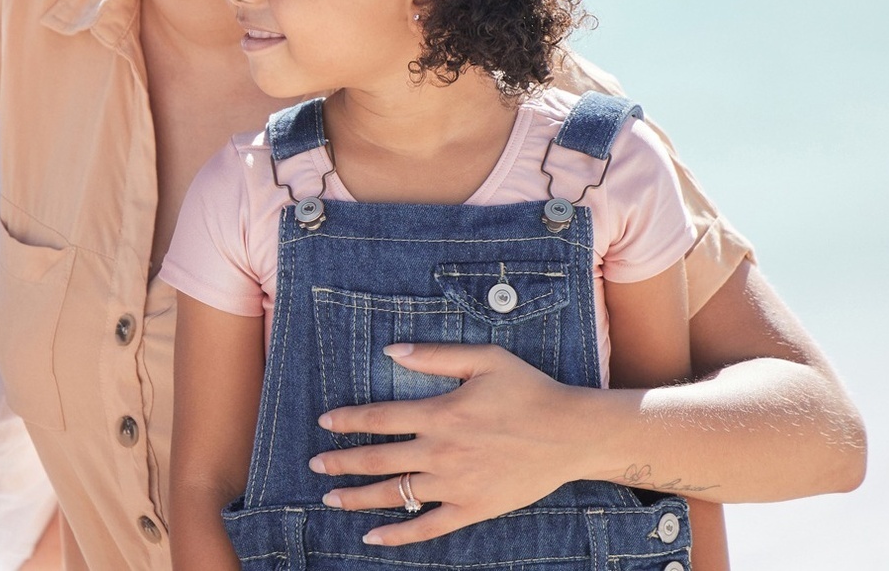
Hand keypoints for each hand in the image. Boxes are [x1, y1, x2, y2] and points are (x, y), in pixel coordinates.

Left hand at [307, 343, 603, 546]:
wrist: (572, 434)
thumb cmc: (529, 391)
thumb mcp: (484, 359)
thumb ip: (434, 355)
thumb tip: (390, 351)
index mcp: (440, 414)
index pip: (379, 418)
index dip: (348, 421)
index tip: (324, 423)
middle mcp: (441, 452)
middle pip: (378, 460)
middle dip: (341, 463)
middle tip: (316, 465)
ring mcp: (455, 485)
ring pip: (395, 494)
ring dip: (358, 498)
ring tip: (330, 498)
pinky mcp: (473, 509)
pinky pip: (427, 527)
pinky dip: (397, 534)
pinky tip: (372, 537)